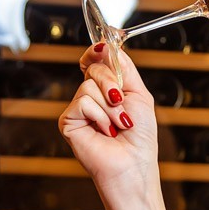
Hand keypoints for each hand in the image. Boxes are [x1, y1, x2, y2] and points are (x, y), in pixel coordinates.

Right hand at [59, 43, 159, 200]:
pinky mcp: (68, 121)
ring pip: (88, 86)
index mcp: (107, 90)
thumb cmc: (140, 137)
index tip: (104, 49)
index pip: (96, 60)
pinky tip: (105, 132)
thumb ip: (125, 68)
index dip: (98, 52)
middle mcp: (90, 97)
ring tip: (117, 125)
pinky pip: (82, 102)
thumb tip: (107, 44)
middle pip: (94, 69)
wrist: (133, 164)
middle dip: (112, 83)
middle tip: (121, 103)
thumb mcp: (139, 95)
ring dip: (110, 107)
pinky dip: (100, 116)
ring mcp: (78, 109)